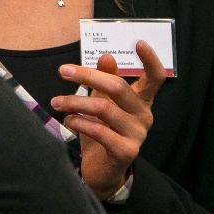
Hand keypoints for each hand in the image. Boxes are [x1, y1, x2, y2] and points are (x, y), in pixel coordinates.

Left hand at [50, 40, 167, 199]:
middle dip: (87, 75)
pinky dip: (79, 122)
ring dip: (75, 102)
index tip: (137, 41)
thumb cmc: (102, 132)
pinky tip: (68, 120)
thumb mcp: (103, 103)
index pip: (155, 77)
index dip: (150, 58)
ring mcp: (137, 134)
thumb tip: (105, 56)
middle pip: (118, 87)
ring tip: (57, 102)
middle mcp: (144, 115)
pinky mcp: (126, 151)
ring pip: (104, 108)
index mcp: (142, 100)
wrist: (102, 171)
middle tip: (63, 71)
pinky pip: (100, 131)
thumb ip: (105, 81)